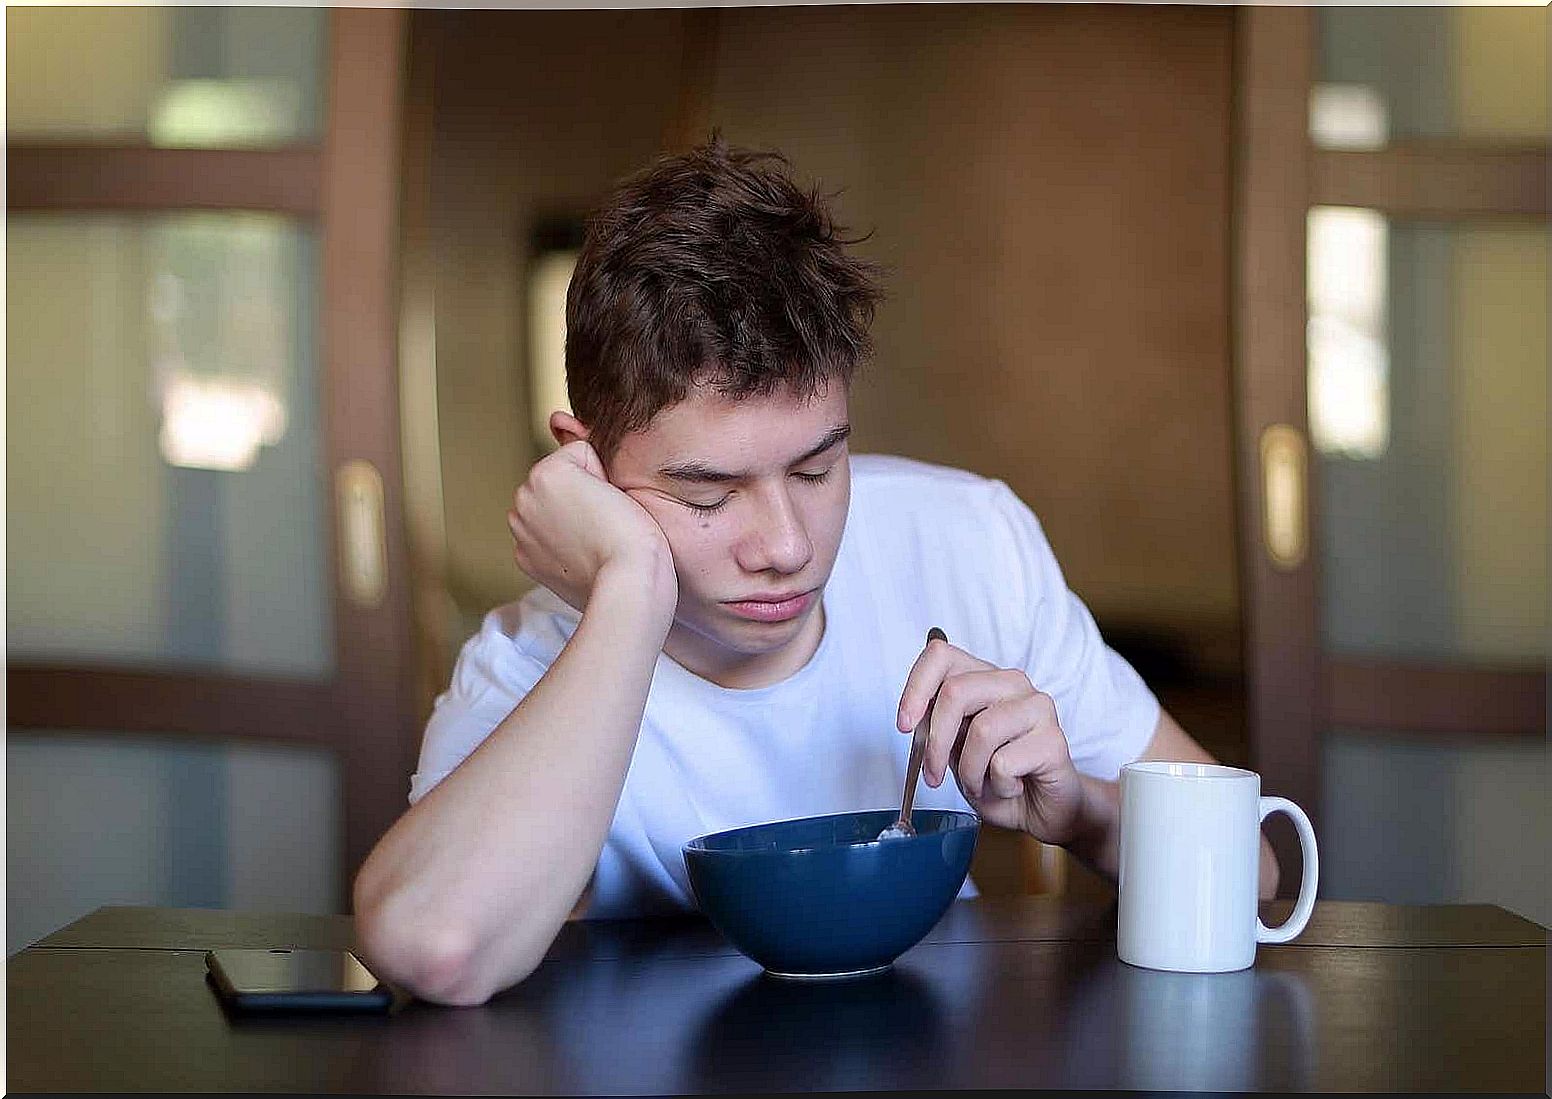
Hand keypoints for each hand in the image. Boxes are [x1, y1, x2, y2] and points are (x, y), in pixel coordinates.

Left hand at [507, 440, 675, 615]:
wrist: (627, 588)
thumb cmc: (633, 536)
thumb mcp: (617, 478)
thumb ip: (584, 453)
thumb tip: (559, 425)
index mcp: (545, 473)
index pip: (581, 455)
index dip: (603, 475)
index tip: (613, 500)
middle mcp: (524, 499)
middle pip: (559, 481)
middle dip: (578, 494)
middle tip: (605, 520)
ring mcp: (522, 532)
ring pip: (549, 509)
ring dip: (566, 518)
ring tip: (594, 538)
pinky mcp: (525, 559)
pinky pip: (543, 538)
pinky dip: (558, 544)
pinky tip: (581, 555)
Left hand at [895, 636, 1086, 843]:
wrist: (1042, 808)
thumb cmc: (997, 776)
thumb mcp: (954, 750)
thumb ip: (937, 727)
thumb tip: (913, 719)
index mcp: (984, 678)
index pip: (941, 656)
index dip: (916, 687)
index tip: (904, 724)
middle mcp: (1012, 683)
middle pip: (956, 691)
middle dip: (936, 742)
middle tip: (933, 775)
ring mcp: (1037, 707)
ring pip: (981, 730)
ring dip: (969, 771)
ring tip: (980, 784)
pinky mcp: (1053, 739)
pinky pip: (1004, 763)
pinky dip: (997, 786)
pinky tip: (1010, 786)